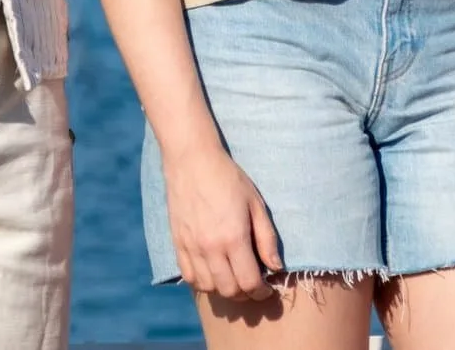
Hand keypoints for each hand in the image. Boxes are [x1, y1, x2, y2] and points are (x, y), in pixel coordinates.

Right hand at [163, 139, 283, 301]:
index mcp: (234, 237)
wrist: (192, 160)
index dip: (261, 292)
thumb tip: (276, 267)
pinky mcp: (178, 244)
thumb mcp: (256, 204)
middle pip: (229, 290)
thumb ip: (267, 238)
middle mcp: (210, 247)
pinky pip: (189, 277)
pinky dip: (203, 282)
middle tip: (253, 285)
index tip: (267, 288)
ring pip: (209, 287)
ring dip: (224, 290)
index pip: (249, 282)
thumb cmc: (229, 178)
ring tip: (234, 279)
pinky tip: (213, 273)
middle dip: (245, 294)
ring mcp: (191, 247)